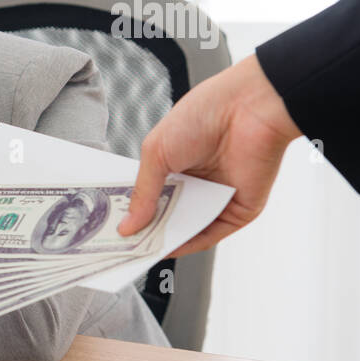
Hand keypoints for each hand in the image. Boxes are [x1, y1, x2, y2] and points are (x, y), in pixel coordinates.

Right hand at [118, 55, 300, 256]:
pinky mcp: (239, 210)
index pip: (149, 195)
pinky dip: (189, 244)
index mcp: (175, 163)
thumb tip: (126, 226)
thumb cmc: (203, 114)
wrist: (250, 107)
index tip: (109, 227)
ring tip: (136, 252)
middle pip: (166, 215)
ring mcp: (217, 197)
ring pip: (186, 228)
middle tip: (118, 246)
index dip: (129, 210)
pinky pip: (210, 234)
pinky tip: (167, 249)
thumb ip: (142, 193)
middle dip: (144, 231)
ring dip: (163, 241)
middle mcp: (196, 182)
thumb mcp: (156, 152)